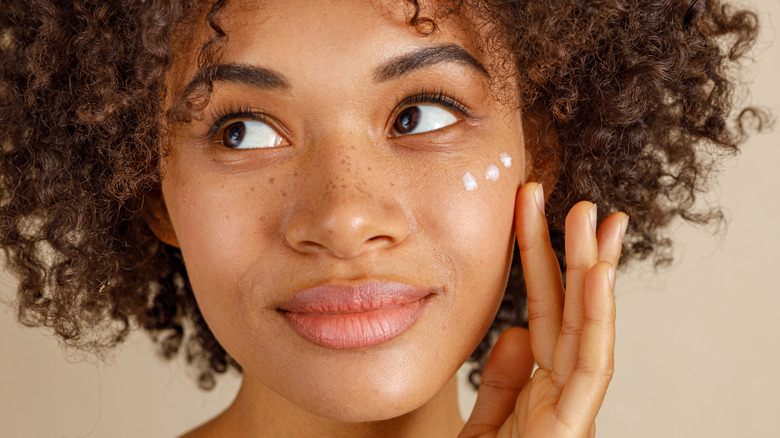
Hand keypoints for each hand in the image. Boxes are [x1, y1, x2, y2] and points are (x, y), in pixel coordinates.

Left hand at [459, 182, 627, 437]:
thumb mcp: (484, 427)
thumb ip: (502, 384)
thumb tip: (517, 332)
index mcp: (541, 391)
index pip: (545, 314)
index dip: (542, 263)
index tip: (535, 213)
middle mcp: (563, 396)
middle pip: (570, 314)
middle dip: (575, 256)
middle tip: (578, 203)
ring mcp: (571, 413)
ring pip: (589, 331)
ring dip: (594, 273)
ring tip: (597, 221)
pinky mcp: (571, 431)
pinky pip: (589, 369)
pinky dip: (597, 319)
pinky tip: (597, 275)